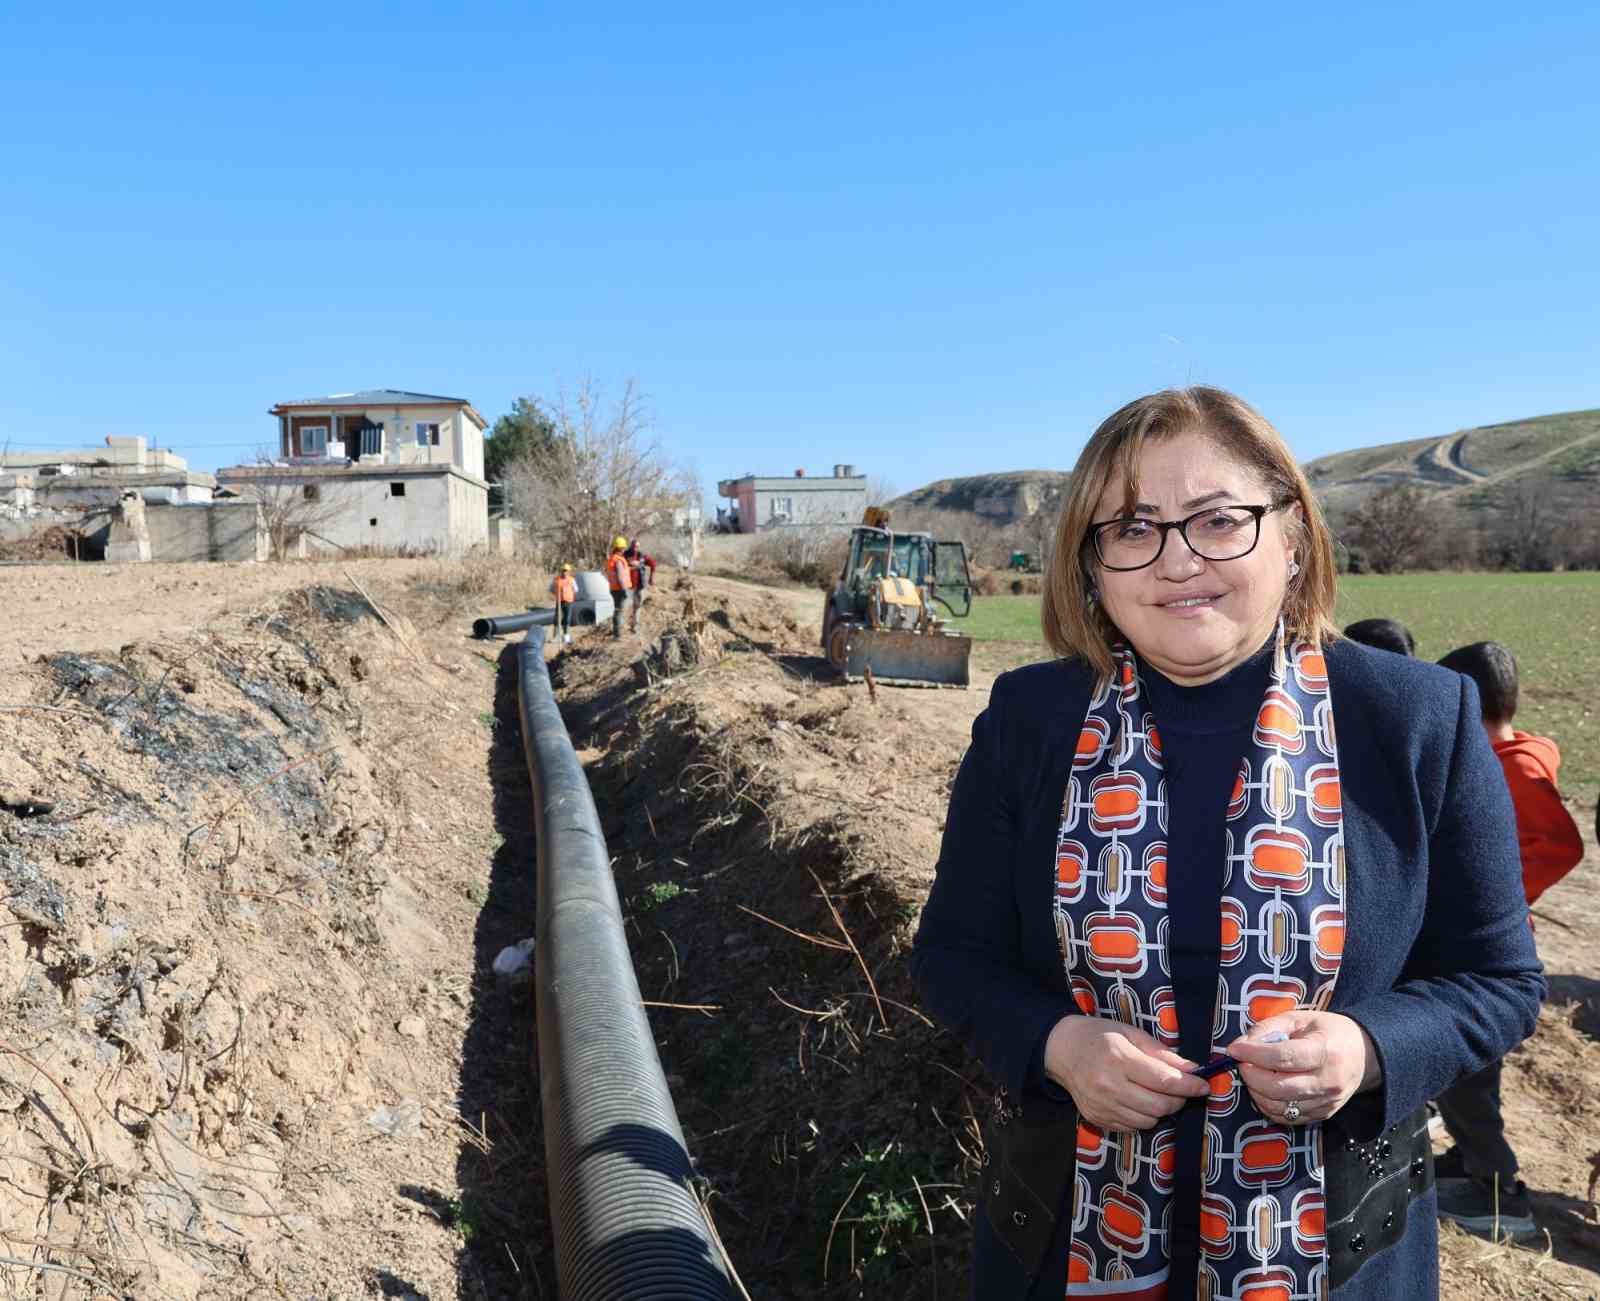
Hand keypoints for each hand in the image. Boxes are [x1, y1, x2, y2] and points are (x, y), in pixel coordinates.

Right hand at [1043, 1016, 1210, 1130]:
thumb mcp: (1130, 1033)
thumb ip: (1161, 1053)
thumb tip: (1192, 1070)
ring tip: (1155, 1093)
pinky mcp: (1097, 1119)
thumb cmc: (1098, 1036)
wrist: (1060, 1049)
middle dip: (1178, 1100)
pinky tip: (1136, 1100)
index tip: (1204, 1085)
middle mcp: (1109, 1086)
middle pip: (1160, 1106)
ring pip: (1148, 1121)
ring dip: (1160, 1110)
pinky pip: (1132, 1128)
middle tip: (1180, 1089)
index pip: (1164, 1081)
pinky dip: (1142, 1117)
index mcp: (1119, 1059)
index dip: (1189, 1085)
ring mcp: (1101, 1106)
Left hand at [1227, 1011, 1381, 1125]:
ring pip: (1280, 1108)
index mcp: (1325, 1051)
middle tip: (1242, 1063)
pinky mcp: (1323, 1115)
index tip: (1235, 1050)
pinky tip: (1265, 1090)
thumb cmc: (1328, 1032)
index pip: (1284, 1057)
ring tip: (1253, 1075)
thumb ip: (1268, 1028)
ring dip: (1257, 1093)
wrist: (1364, 1055)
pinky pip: (1288, 1118)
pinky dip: (1269, 1106)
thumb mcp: (1299, 1018)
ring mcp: (1327, 1102)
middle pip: (1279, 1088)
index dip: (1254, 1054)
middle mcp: (1328, 1081)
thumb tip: (1241, 1045)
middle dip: (1251, 1076)